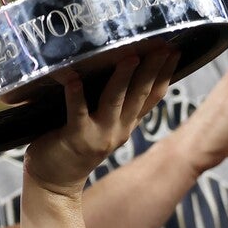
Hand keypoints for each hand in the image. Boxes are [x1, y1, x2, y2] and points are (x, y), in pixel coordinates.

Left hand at [24, 47, 177, 199]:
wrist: (54, 182)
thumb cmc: (73, 144)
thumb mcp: (101, 124)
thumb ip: (111, 103)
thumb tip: (117, 66)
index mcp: (126, 124)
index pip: (152, 96)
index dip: (165, 74)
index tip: (174, 50)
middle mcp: (118, 129)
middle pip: (140, 95)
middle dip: (152, 69)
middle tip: (161, 45)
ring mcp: (99, 135)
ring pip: (114, 101)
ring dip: (122, 78)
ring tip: (129, 57)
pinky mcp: (76, 138)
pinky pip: (77, 113)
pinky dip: (75, 95)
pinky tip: (73, 79)